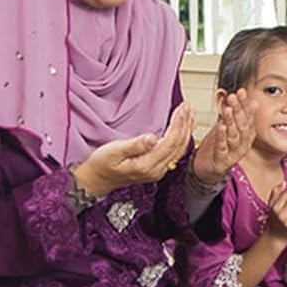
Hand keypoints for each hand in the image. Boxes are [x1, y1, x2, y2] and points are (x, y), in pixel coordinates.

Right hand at [74, 102, 193, 197]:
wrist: (97, 179)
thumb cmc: (102, 163)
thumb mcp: (113, 151)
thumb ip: (134, 145)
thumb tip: (153, 138)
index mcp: (147, 165)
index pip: (170, 142)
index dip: (178, 124)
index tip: (182, 108)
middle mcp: (157, 170)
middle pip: (178, 145)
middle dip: (185, 124)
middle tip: (188, 107)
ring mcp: (159, 170)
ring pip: (180, 149)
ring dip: (186, 130)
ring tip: (190, 114)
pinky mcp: (158, 168)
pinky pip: (175, 152)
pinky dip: (182, 138)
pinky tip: (183, 128)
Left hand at [191, 89, 253, 183]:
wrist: (210, 168)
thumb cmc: (220, 146)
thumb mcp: (225, 125)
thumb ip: (227, 109)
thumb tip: (228, 92)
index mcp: (246, 134)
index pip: (247, 116)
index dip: (244, 104)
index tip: (241, 92)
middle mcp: (243, 143)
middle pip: (242, 124)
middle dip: (238, 109)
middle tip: (233, 97)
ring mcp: (234, 152)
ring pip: (234, 135)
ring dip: (231, 121)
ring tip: (228, 110)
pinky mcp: (223, 160)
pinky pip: (222, 147)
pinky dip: (222, 137)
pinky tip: (221, 127)